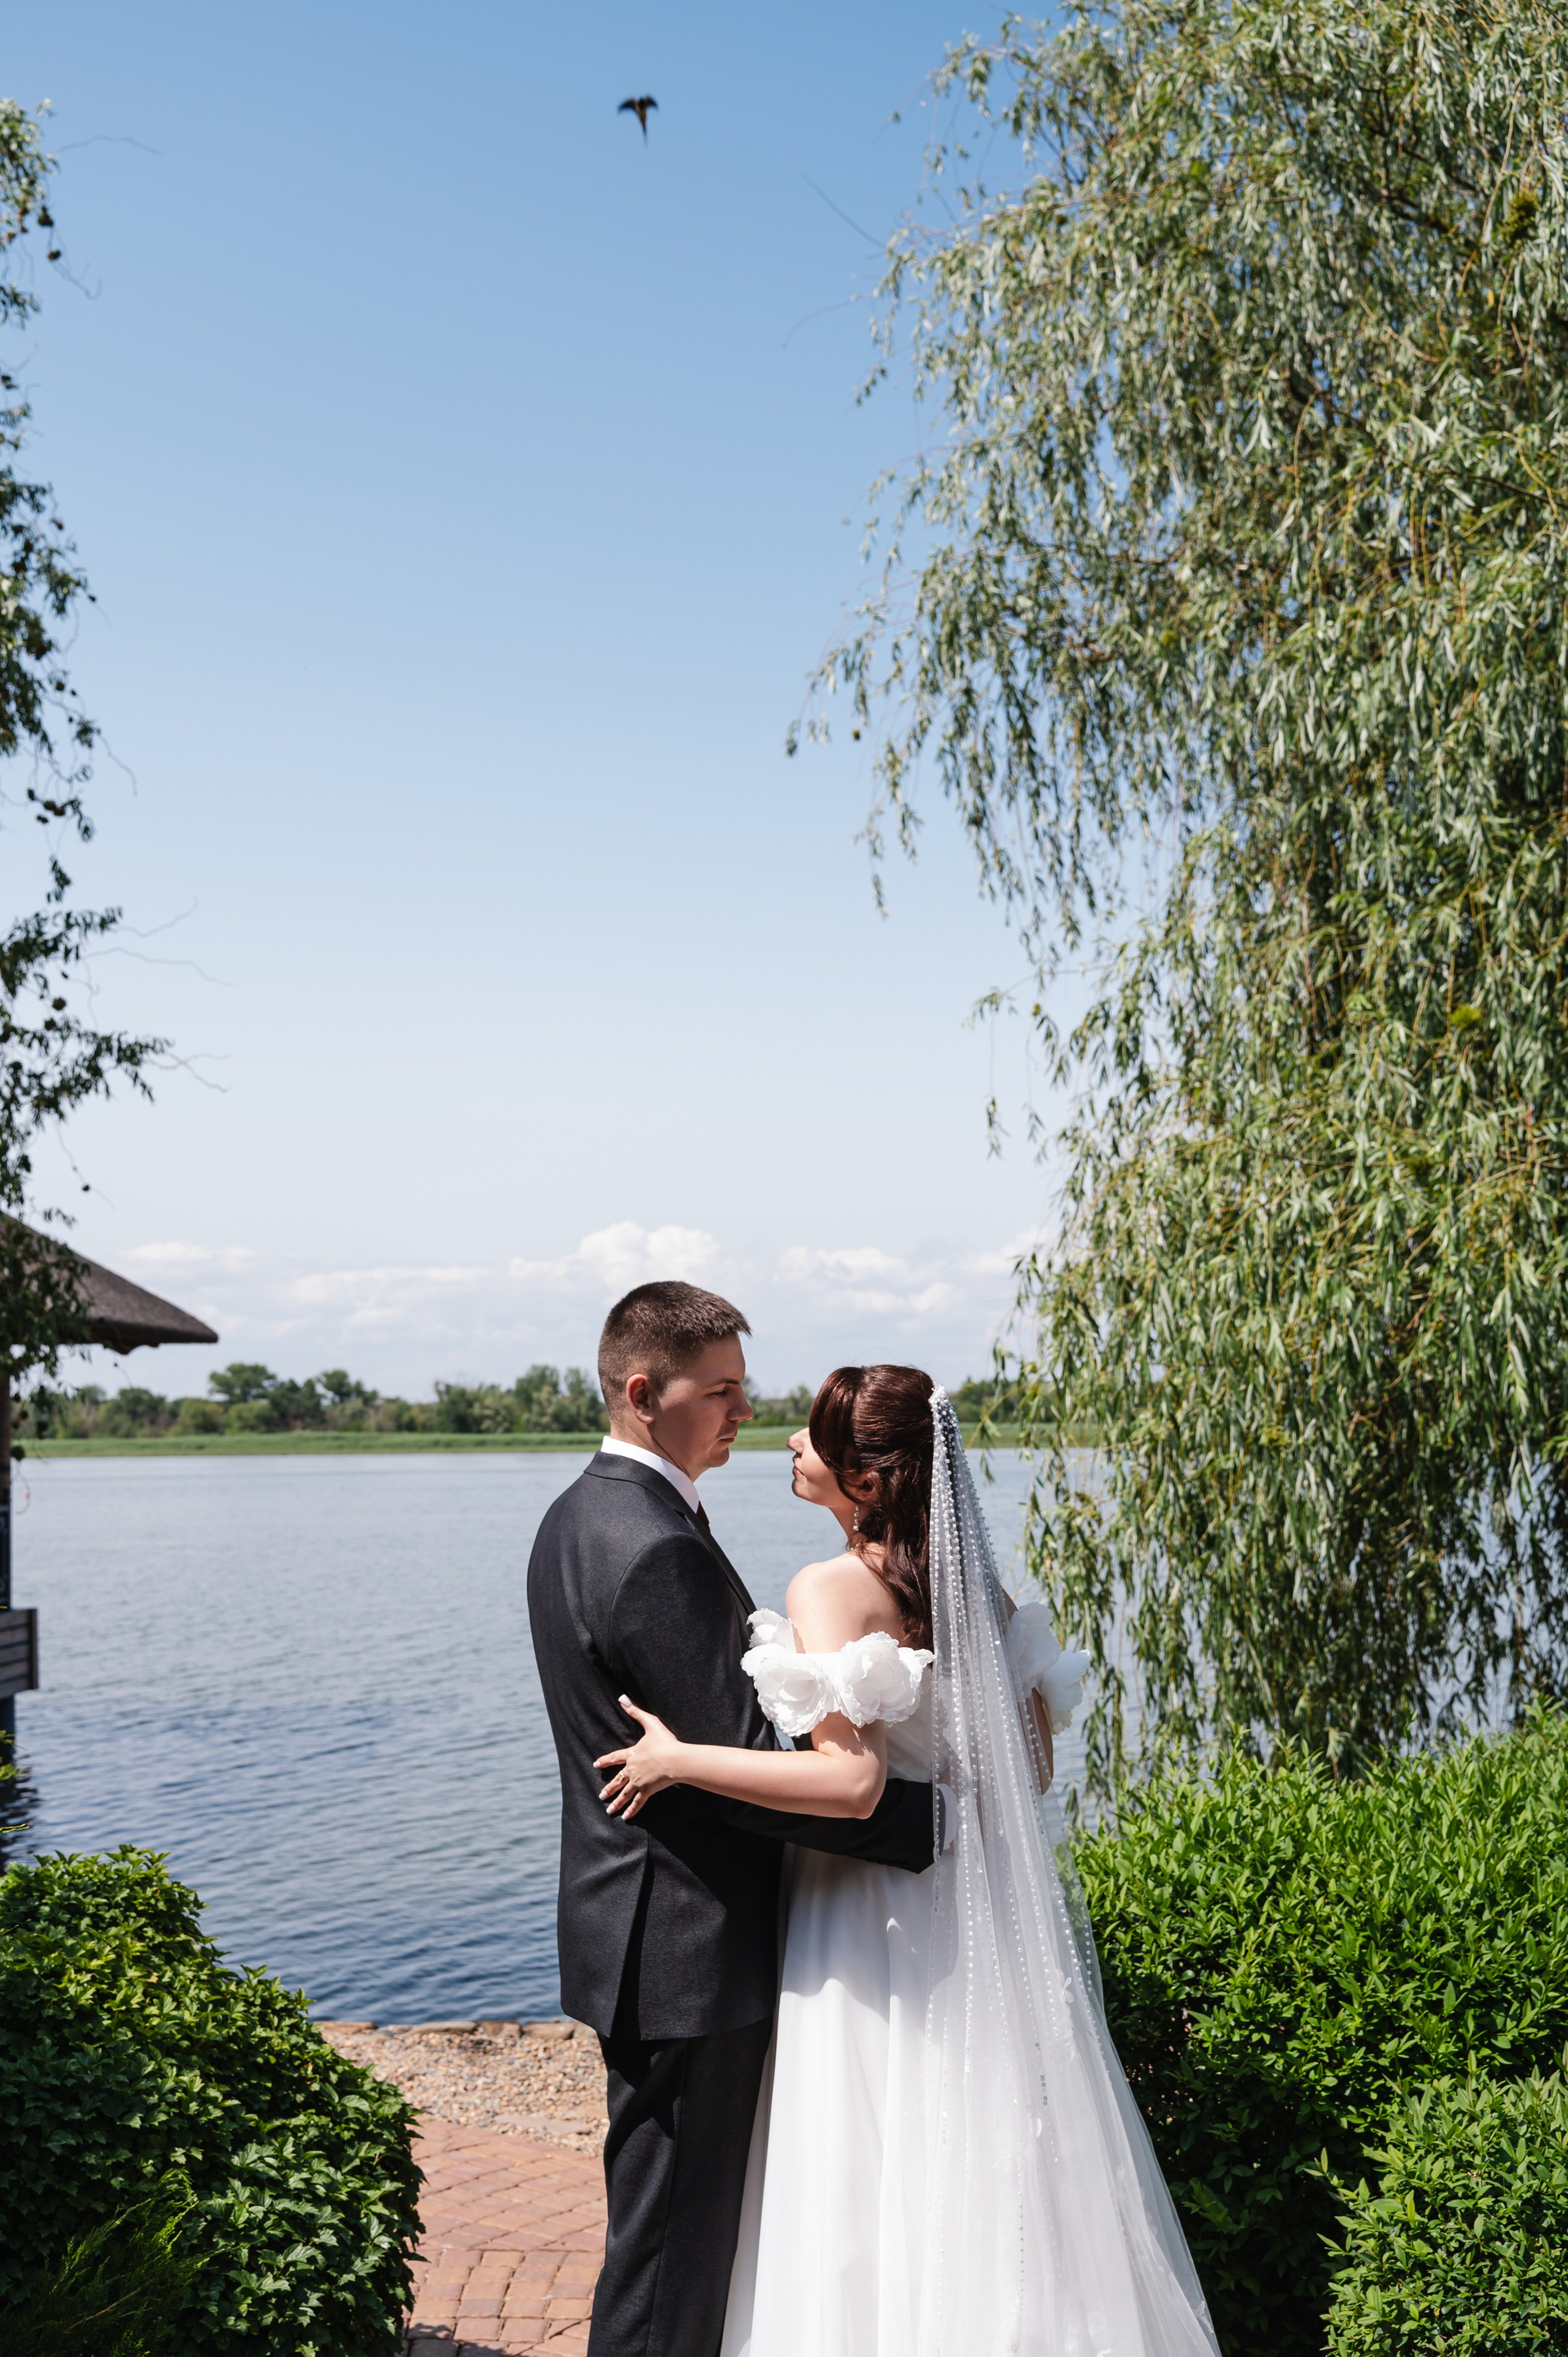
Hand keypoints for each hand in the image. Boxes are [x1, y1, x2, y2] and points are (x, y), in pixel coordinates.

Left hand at [594, 1697, 685, 1819]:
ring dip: (616, 1802)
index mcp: (632, 1754)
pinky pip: (638, 1803)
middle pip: (617, 1780)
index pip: (615, 1758)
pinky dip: (631, 1810)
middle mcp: (632, 1770)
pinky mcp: (648, 1790)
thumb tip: (622, 1698)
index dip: (605, 1761)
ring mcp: (639, 1782)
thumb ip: (635, 1711)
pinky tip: (626, 1817)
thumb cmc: (665, 1741)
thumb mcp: (650, 1723)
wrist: (676, 1759)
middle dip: (609, 1788)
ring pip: (624, 1794)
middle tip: (601, 1796)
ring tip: (608, 1810)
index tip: (596, 1765)